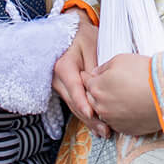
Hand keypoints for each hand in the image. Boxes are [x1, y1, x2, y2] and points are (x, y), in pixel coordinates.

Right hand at [52, 15, 107, 137]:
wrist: (72, 32)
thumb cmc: (83, 37)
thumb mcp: (91, 45)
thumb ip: (94, 66)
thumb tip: (101, 86)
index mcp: (63, 66)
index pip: (73, 88)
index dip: (82, 102)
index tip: (91, 113)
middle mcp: (57, 79)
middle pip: (74, 102)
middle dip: (89, 118)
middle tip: (105, 130)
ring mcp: (59, 86)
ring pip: (74, 106)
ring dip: (88, 120)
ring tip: (103, 131)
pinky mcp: (64, 90)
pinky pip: (74, 104)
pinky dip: (85, 114)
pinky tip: (96, 125)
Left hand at [85, 53, 160, 136]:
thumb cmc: (143, 73)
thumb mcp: (120, 59)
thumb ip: (103, 67)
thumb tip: (96, 74)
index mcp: (96, 88)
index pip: (85, 82)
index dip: (89, 77)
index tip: (92, 76)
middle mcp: (100, 106)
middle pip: (92, 99)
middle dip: (96, 92)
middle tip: (108, 85)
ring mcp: (111, 120)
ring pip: (104, 112)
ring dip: (108, 105)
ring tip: (121, 96)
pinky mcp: (124, 129)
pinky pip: (116, 122)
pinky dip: (119, 115)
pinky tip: (129, 106)